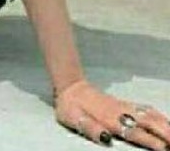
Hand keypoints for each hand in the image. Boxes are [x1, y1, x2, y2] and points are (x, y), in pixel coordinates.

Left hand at [55, 80, 169, 148]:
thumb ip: (91, 129)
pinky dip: (158, 115)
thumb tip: (107, 139)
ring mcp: (123, 106)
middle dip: (165, 133)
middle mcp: (120, 112)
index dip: (151, 141)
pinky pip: (145, 109)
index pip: (135, 132)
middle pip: (148, 123)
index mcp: (109, 119)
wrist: (70, 86)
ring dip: (165, 125)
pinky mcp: (123, 103)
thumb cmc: (70, 106)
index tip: (165, 148)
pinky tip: (164, 121)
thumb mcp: (74, 118)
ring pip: (149, 114)